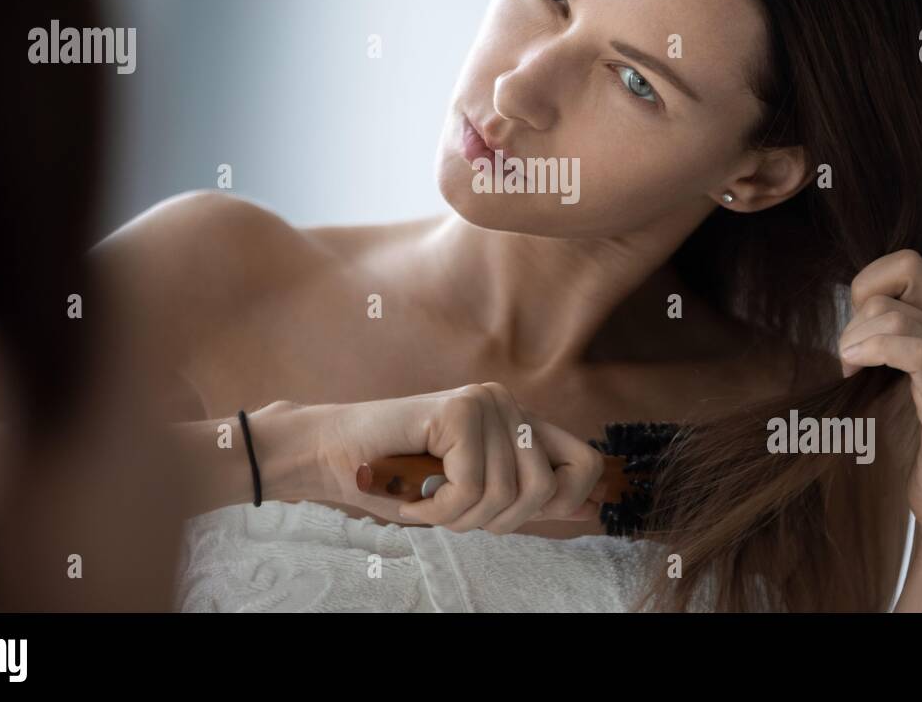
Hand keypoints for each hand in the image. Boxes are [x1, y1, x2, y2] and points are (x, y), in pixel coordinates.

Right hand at [290, 383, 605, 533]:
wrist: (331, 456)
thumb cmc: (398, 480)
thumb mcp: (475, 493)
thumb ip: (524, 493)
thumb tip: (590, 508)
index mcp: (517, 419)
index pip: (584, 462)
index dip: (567, 501)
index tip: (519, 517)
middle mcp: (507, 403)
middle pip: (544, 490)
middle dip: (496, 520)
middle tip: (450, 511)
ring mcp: (485, 401)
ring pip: (504, 494)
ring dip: (458, 517)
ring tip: (426, 501)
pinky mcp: (459, 410)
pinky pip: (469, 489)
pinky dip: (435, 510)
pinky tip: (410, 495)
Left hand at [838, 250, 921, 552]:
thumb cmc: (917, 441)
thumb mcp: (892, 376)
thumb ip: (879, 339)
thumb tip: (847, 315)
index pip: (906, 263)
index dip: (867, 287)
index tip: (855, 333)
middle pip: (902, 274)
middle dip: (859, 309)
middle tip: (850, 356)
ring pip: (896, 316)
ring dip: (856, 339)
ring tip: (851, 371)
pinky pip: (917, 351)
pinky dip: (876, 351)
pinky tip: (857, 370)